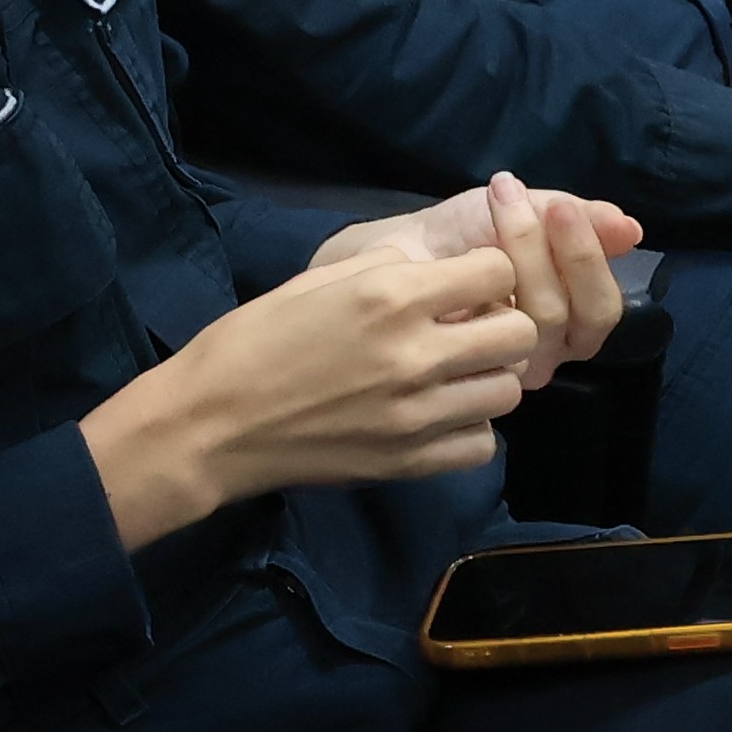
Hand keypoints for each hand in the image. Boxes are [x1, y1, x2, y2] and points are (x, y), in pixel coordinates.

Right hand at [94, 179, 626, 547]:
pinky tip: (436, 415)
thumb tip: (438, 269)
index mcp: (390, 295)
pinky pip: (482, 443)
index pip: (498, 269)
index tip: (465, 283)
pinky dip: (468, 427)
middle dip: (500, 323)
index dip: (486, 271)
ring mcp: (418, 414)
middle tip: (466, 329)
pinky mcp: (411, 462)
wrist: (212, 423)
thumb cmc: (253, 339)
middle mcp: (417, 353)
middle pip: (519, 332)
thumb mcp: (317, 279)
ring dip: (485, 377)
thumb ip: (387, 269)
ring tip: (450, 375)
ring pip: (508, 391)